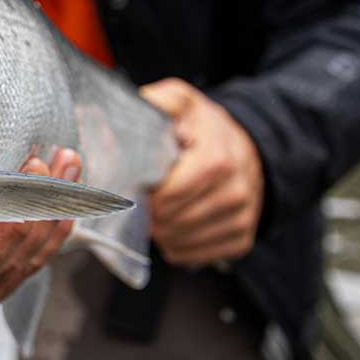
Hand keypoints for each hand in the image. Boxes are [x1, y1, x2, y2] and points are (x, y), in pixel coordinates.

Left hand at [138, 78, 263, 267]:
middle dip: (147, 214)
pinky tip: (172, 225)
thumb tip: (110, 117)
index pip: (169, 194)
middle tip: (139, 200)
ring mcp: (242, 219)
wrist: (249, 149)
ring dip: (158, 232)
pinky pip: (194, 256)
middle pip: (172, 221)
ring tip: (155, 211)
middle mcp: (236, 192)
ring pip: (180, 242)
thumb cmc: (204, 128)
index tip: (134, 186)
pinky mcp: (240, 240)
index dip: (144, 193)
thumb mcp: (181, 103)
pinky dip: (176, 246)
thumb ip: (153, 105)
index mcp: (218, 159)